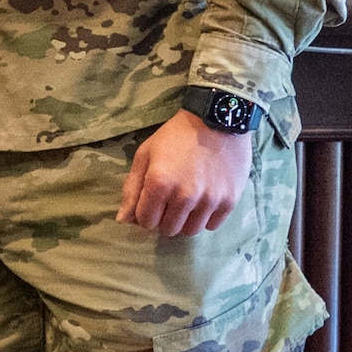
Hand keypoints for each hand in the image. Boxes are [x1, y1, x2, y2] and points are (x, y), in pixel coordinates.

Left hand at [117, 111, 252, 236]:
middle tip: (169, 201)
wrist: (217, 120)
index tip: (151, 202)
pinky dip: (205, 218)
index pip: (146, 221)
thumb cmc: (175, 136)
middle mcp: (184, 196)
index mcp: (159, 184)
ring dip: (185, 221)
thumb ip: (132, 188)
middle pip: (168, 229)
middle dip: (164, 218)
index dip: (145, 213)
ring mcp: (209, 200)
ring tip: (186, 202)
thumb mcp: (146, 155)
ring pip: (190, 231)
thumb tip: (122, 220)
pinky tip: (203, 201)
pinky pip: (212, 226)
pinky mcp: (229, 201)